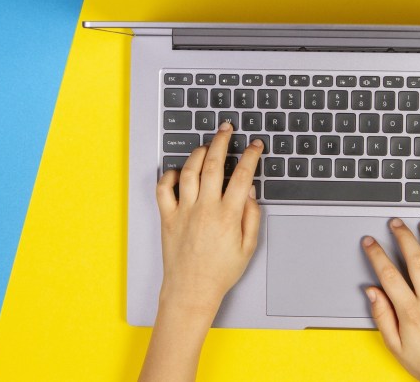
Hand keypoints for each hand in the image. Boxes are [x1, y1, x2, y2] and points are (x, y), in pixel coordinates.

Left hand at [155, 121, 262, 313]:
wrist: (191, 291)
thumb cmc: (220, 272)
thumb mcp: (248, 247)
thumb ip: (251, 216)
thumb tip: (249, 191)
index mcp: (228, 215)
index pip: (242, 175)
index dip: (251, 156)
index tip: (255, 145)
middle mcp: (205, 208)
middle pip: (213, 164)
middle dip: (222, 141)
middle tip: (227, 128)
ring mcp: (184, 211)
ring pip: (189, 170)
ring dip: (198, 152)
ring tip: (206, 144)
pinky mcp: (167, 217)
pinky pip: (163, 188)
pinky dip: (169, 175)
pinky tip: (178, 171)